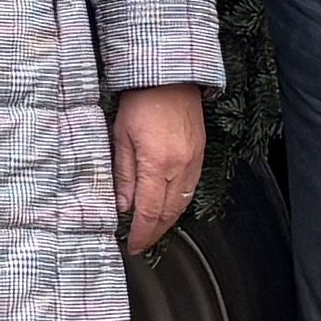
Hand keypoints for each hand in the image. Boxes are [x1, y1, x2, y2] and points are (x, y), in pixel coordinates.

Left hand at [111, 84, 206, 254]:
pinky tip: (169, 205)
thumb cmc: (141, 100)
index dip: (142, 234)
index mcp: (157, 164)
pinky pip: (192, 187)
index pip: (150, 212)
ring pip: (183, 203)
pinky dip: (180, 202)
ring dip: (168, 220)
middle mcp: (180, 166)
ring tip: (153, 229)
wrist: (169, 75)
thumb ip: (123, 174)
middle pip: (170, 213)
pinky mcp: (200, 153)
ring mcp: (194, 160)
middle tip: (142, 243)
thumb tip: (124, 206)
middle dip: (155, 233)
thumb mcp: (121, 137)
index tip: (134, 245)